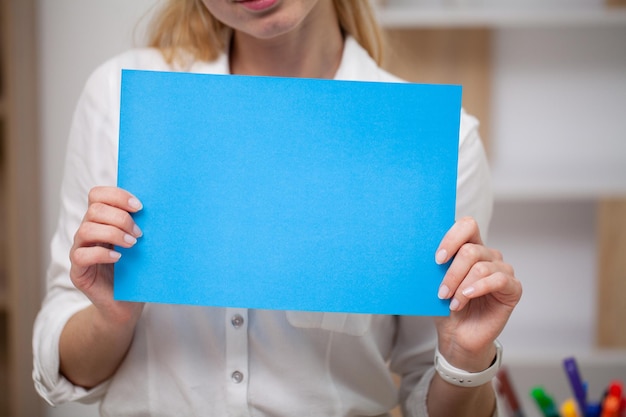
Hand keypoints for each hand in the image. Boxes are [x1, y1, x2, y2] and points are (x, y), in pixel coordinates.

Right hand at [69, 186, 144, 326]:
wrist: (126, 305)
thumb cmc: (137, 271)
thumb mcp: (142, 244)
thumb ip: (142, 225)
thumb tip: (163, 207)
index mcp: (102, 220)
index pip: (98, 195)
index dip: (117, 195)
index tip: (140, 207)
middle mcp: (88, 232)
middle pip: (94, 209)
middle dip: (121, 218)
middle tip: (140, 233)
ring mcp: (80, 251)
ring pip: (87, 229)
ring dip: (114, 234)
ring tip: (133, 244)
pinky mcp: (78, 271)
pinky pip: (81, 255)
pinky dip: (102, 253)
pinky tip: (119, 258)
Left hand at [433, 216, 521, 370]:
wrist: (457, 334)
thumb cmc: (445, 305)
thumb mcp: (435, 282)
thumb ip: (436, 264)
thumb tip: (421, 250)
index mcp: (470, 247)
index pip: (467, 226)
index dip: (452, 238)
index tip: (437, 259)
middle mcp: (488, 255)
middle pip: (470, 250)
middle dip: (452, 272)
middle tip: (441, 291)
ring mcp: (502, 270)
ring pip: (480, 267)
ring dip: (461, 286)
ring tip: (451, 302)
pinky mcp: (513, 288)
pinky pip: (498, 280)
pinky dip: (478, 288)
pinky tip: (465, 298)